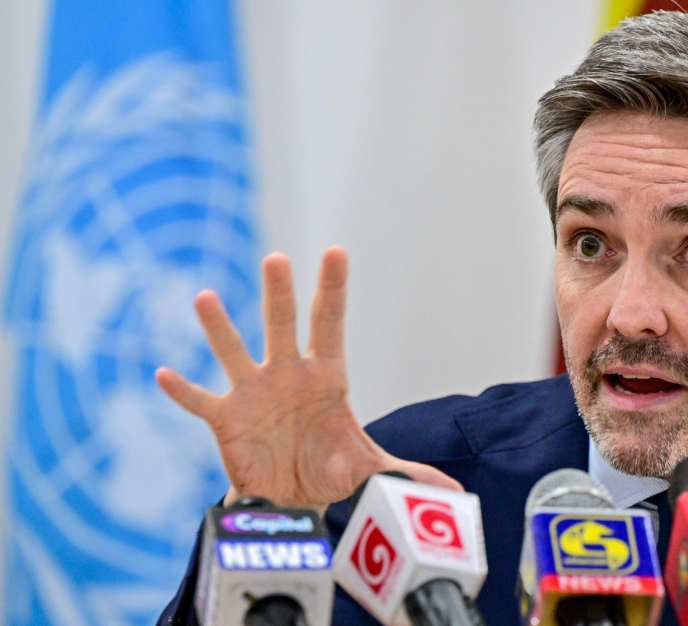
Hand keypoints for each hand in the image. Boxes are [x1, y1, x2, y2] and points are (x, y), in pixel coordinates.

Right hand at [155, 246, 461, 510]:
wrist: (294, 500)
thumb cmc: (331, 470)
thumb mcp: (372, 470)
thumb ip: (410, 475)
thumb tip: (460, 497)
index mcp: (325, 376)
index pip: (330, 323)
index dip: (333, 289)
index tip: (335, 252)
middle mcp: (287, 374)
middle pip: (282, 326)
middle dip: (279, 295)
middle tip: (276, 259)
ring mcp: (254, 393)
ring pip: (234, 353)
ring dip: (219, 329)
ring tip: (206, 298)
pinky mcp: (226, 420)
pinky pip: (200, 401)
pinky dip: (182, 391)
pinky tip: (163, 373)